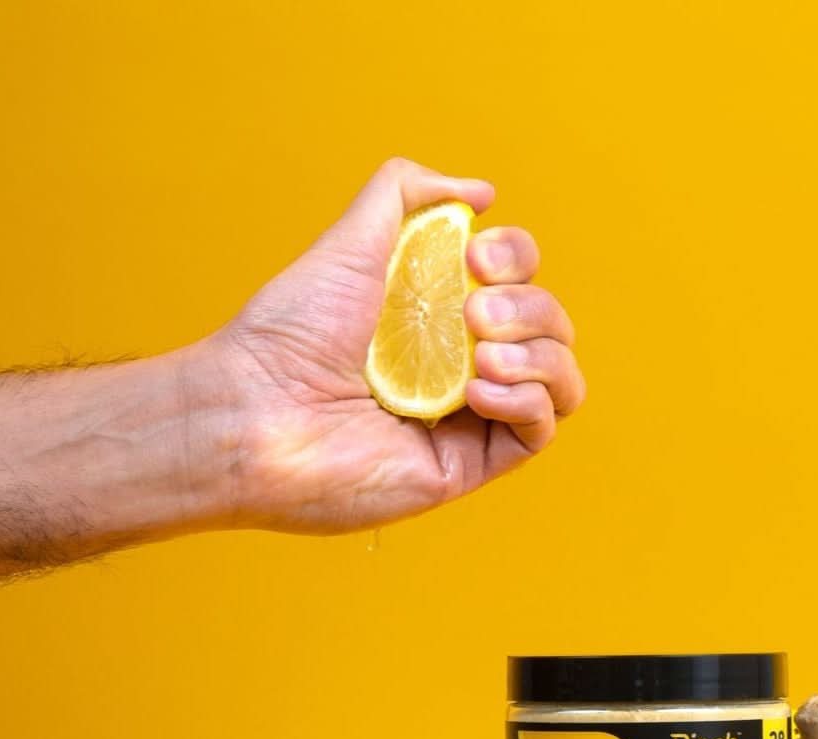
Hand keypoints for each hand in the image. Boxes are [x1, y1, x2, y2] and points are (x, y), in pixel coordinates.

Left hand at [203, 157, 584, 532]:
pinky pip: (541, 431)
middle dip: (530, 307)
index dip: (517, 259)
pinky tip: (478, 390)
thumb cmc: (289, 335)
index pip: (520, 280)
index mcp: (439, 313)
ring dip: (540, 352)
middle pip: (551, 327)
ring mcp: (468, 419)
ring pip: (561, 380)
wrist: (256, 415)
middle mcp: (461, 364)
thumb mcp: (351, 237)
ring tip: (479, 352)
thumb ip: (408, 192)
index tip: (475, 256)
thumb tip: (483, 192)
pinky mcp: (469, 466)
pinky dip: (528, 400)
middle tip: (471, 313)